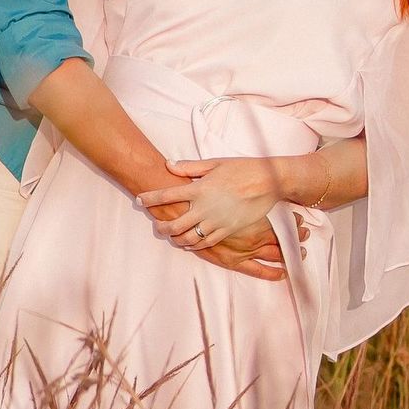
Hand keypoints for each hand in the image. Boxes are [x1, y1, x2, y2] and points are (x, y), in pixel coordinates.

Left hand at [138, 155, 283, 250]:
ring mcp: (216, 221)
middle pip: (174, 224)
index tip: (139, 200)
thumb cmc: (243, 169)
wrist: (269, 182)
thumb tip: (169, 165)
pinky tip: (188, 243)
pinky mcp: (227, 230)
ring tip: (171, 236)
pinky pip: (206, 243)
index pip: (166, 195)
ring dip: (175, 238)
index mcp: (199, 188)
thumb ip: (190, 167)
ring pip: (188, 237)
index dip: (149, 198)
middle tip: (156, 225)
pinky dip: (193, 245)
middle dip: (161, 226)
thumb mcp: (215, 163)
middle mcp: (204, 207)